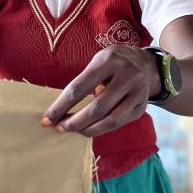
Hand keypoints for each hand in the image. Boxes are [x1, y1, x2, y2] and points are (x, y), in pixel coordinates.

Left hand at [41, 46, 159, 136]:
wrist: (145, 64)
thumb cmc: (112, 63)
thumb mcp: (97, 61)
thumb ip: (83, 82)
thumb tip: (60, 111)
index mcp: (109, 61)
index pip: (79, 88)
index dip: (61, 106)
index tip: (46, 119)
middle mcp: (127, 76)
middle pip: (96, 108)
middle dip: (74, 122)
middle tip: (59, 128)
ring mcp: (138, 93)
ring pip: (110, 120)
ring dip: (88, 130)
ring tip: (73, 131)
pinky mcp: (142, 107)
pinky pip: (119, 124)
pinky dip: (101, 129)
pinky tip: (89, 129)